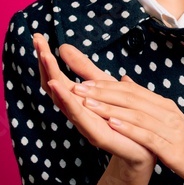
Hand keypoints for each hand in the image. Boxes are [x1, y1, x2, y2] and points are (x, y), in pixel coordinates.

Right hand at [32, 33, 153, 167]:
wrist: (147, 148)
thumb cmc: (124, 116)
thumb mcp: (104, 85)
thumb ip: (84, 69)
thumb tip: (64, 47)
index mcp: (77, 99)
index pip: (56, 76)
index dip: (46, 58)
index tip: (37, 36)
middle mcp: (77, 111)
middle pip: (54, 85)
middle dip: (45, 63)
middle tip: (36, 40)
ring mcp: (85, 123)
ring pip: (63, 99)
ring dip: (53, 77)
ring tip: (44, 58)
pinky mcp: (98, 135)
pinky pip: (80, 116)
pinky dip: (68, 100)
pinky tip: (58, 85)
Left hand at [69, 73, 183, 184]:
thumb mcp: (166, 118)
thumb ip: (145, 100)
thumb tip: (125, 79)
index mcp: (162, 105)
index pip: (130, 90)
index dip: (106, 85)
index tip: (82, 81)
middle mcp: (165, 113)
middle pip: (130, 98)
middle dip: (102, 92)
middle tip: (78, 87)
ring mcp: (169, 130)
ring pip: (136, 115)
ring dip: (111, 108)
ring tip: (88, 104)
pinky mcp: (172, 149)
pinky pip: (148, 136)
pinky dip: (130, 129)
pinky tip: (113, 125)